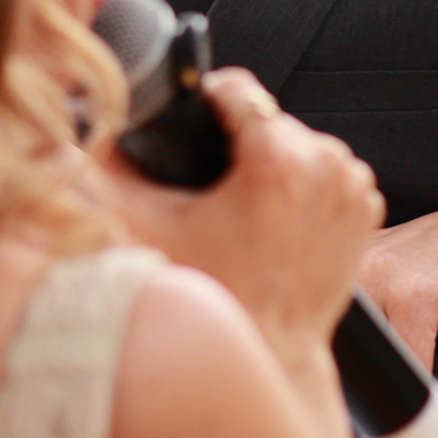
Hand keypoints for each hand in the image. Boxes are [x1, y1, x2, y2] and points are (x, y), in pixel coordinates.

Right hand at [90, 67, 384, 352]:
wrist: (270, 350)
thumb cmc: (215, 297)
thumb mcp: (145, 230)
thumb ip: (103, 175)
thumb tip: (73, 139)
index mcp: (276, 160)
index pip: (236, 87)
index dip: (204, 103)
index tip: (193, 129)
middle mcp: (324, 166)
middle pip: (267, 119)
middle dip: (238, 144)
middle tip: (213, 189)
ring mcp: (350, 186)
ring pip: (297, 143)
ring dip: (272, 163)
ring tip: (244, 207)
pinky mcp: (364, 207)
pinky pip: (325, 171)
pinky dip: (302, 186)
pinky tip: (275, 219)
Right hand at [360, 205, 437, 386]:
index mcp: (413, 294)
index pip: (400, 366)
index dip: (415, 394)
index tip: (425, 409)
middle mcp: (376, 274)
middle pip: (369, 349)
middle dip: (386, 370)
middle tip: (405, 383)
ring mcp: (357, 264)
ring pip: (352, 330)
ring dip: (368, 345)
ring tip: (388, 356)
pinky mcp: (349, 259)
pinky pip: (345, 305)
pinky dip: (358, 323)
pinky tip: (376, 329)